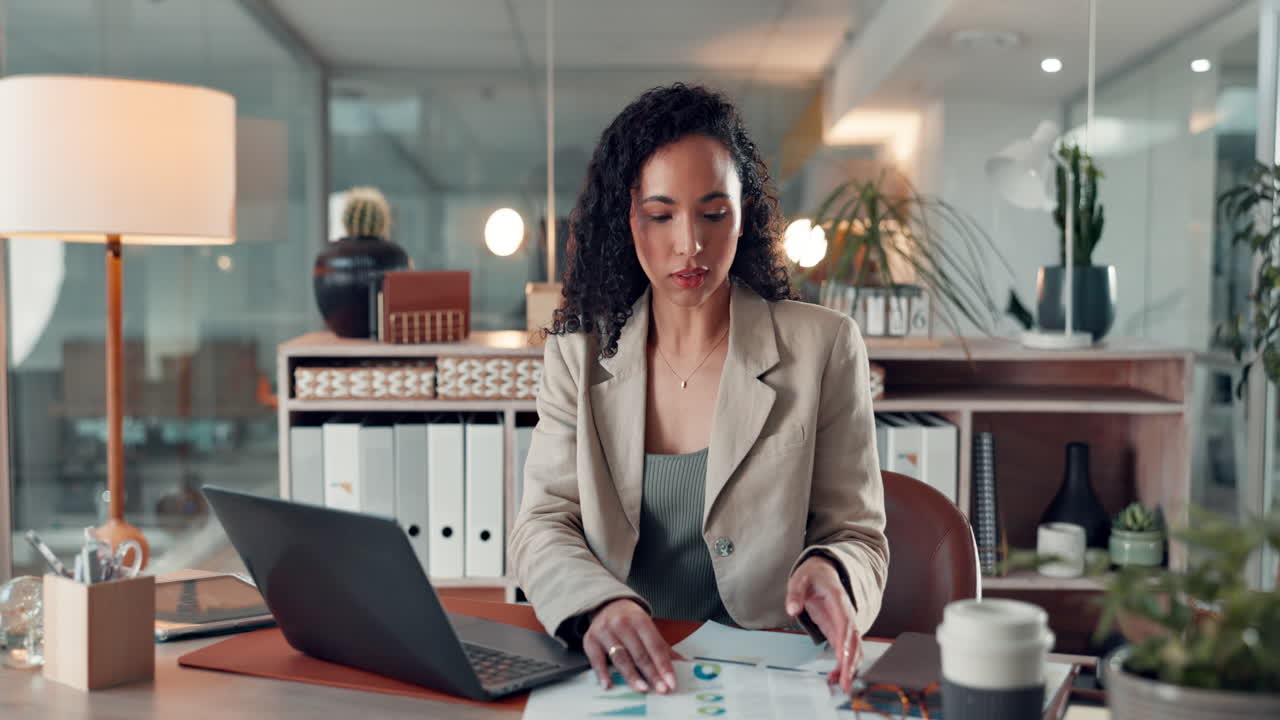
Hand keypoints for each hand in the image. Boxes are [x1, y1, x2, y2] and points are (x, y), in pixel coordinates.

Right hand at [583, 598, 679, 693]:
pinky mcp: (590, 640)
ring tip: (642, 689)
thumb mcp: (647, 628)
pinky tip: (608, 685)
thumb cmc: (630, 620)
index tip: (671, 682)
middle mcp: (622, 624)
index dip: (664, 665)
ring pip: (620, 657)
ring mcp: (604, 631)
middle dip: (652, 673)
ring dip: (632, 675)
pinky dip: (602, 673)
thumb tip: (684, 665)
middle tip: (661, 689)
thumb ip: (662, 648)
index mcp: (640, 620)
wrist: (606, 605)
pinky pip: (596, 659)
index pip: (655, 645)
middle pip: (639, 653)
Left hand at [786, 555, 861, 693]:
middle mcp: (847, 615)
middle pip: (854, 641)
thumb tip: (792, 608)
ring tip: (842, 685)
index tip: (844, 659)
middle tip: (846, 682)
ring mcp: (845, 625)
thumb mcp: (800, 579)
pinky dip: (843, 665)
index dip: (846, 642)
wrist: (823, 572)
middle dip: (851, 663)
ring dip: (850, 667)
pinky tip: (835, 678)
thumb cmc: (813, 576)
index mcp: (839, 601)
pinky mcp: (839, 632)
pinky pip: (845, 650)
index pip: (846, 624)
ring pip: (853, 649)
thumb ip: (795, 593)